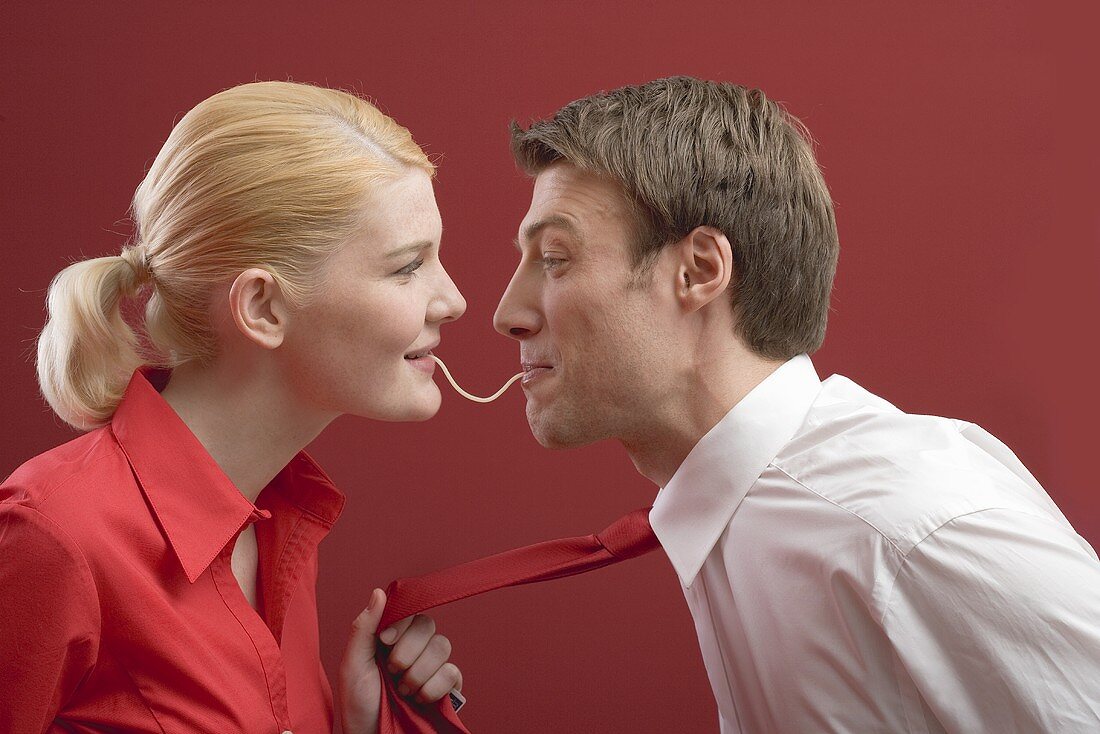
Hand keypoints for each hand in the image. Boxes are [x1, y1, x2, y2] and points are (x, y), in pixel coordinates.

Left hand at [338, 588, 463, 733]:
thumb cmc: (357, 704)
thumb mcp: (353, 664)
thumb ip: (364, 627)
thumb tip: (379, 592)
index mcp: (392, 638)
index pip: (410, 612)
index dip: (401, 624)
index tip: (385, 641)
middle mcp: (415, 648)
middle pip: (428, 626)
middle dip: (407, 653)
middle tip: (391, 672)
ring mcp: (432, 667)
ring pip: (442, 646)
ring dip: (419, 672)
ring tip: (403, 690)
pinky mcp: (446, 686)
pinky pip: (452, 672)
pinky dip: (434, 686)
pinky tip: (420, 698)